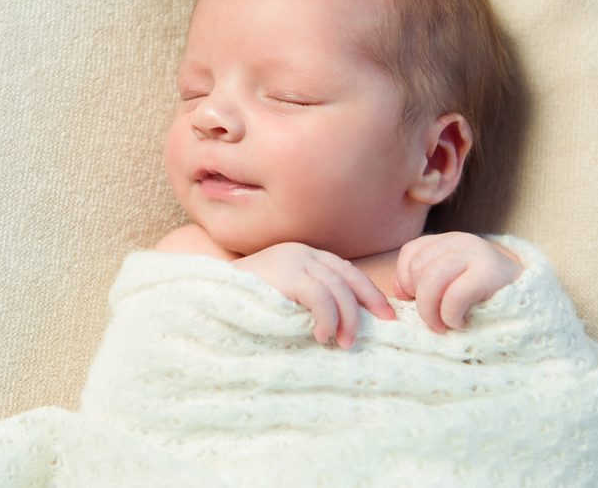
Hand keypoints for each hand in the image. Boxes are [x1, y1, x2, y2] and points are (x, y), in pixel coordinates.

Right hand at [234, 243, 394, 348]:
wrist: (211, 293)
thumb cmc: (245, 302)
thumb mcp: (283, 295)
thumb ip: (307, 297)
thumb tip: (341, 322)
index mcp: (304, 255)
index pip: (346, 270)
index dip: (369, 292)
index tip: (386, 314)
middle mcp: (303, 253)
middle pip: (348, 276)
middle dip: (368, 304)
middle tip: (378, 329)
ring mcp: (295, 261)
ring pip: (338, 289)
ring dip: (347, 319)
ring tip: (344, 343)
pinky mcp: (288, 275)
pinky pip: (321, 297)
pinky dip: (328, 319)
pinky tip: (323, 335)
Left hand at [393, 232, 522, 332]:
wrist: (533, 301)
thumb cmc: (485, 296)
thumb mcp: (451, 285)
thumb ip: (423, 283)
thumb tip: (396, 289)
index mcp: (447, 241)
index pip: (410, 254)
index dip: (407, 282)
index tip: (420, 302)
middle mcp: (460, 240)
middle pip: (418, 268)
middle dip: (420, 301)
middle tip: (434, 321)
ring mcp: (476, 252)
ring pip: (431, 279)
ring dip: (431, 311)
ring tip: (443, 325)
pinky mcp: (490, 271)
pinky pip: (455, 294)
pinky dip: (450, 314)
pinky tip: (459, 322)